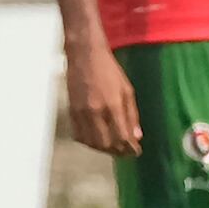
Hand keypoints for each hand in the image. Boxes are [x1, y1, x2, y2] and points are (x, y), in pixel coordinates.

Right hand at [64, 36, 140, 156]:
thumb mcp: (127, 90)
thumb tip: (137, 136)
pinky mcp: (71, 112)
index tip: (136, 152)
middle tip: (125, 152)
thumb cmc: (109, 70)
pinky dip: (89, 142)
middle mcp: (96, 112)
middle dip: (118, 152)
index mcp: (113, 105)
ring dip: (104, 149)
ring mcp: (81, 113)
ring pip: (92, 143)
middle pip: (106, 145)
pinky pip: (79, 136)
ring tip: (113, 147)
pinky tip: (97, 139)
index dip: (130, 149)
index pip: (122, 137)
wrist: (84, 55)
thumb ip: (132, 115)